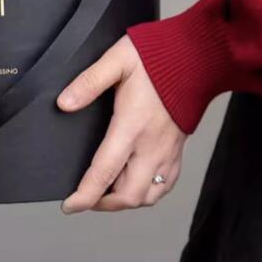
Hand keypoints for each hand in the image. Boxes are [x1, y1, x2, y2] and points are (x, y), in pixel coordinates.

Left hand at [57, 35, 186, 212]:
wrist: (197, 56)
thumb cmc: (157, 56)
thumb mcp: (117, 60)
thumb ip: (89, 82)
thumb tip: (64, 104)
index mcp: (132, 125)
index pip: (105, 172)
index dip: (85, 194)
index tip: (70, 205)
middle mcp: (152, 145)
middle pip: (129, 195)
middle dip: (103, 204)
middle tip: (84, 196)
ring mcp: (168, 151)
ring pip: (149, 196)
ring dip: (126, 200)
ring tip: (106, 191)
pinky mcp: (178, 149)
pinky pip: (165, 185)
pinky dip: (147, 193)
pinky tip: (135, 182)